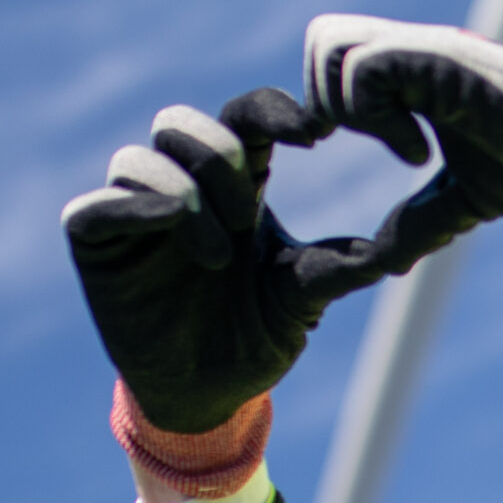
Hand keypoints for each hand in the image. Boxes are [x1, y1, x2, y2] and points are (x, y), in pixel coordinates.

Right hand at [62, 89, 392, 434]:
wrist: (212, 391)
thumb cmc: (260, 331)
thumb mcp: (308, 289)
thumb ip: (346, 260)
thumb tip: (406, 247)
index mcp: (237, 182)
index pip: (246, 116)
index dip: (275, 111)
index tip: (318, 135)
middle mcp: (182, 186)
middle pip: (184, 122)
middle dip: (220, 155)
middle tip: (250, 214)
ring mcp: (136, 213)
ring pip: (140, 157)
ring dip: (185, 193)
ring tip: (219, 253)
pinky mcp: (97, 244)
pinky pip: (96, 205)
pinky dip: (138, 208)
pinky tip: (177, 232)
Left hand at [302, 15, 502, 269]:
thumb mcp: (470, 198)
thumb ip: (425, 219)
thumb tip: (390, 264)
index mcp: (422, 79)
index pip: (340, 60)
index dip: (331, 105)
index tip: (370, 151)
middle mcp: (418, 54)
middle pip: (322, 39)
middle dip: (323, 98)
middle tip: (365, 142)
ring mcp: (427, 52)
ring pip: (331, 44)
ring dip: (346, 105)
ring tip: (399, 145)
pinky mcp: (439, 59)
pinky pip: (365, 71)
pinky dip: (377, 118)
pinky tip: (420, 152)